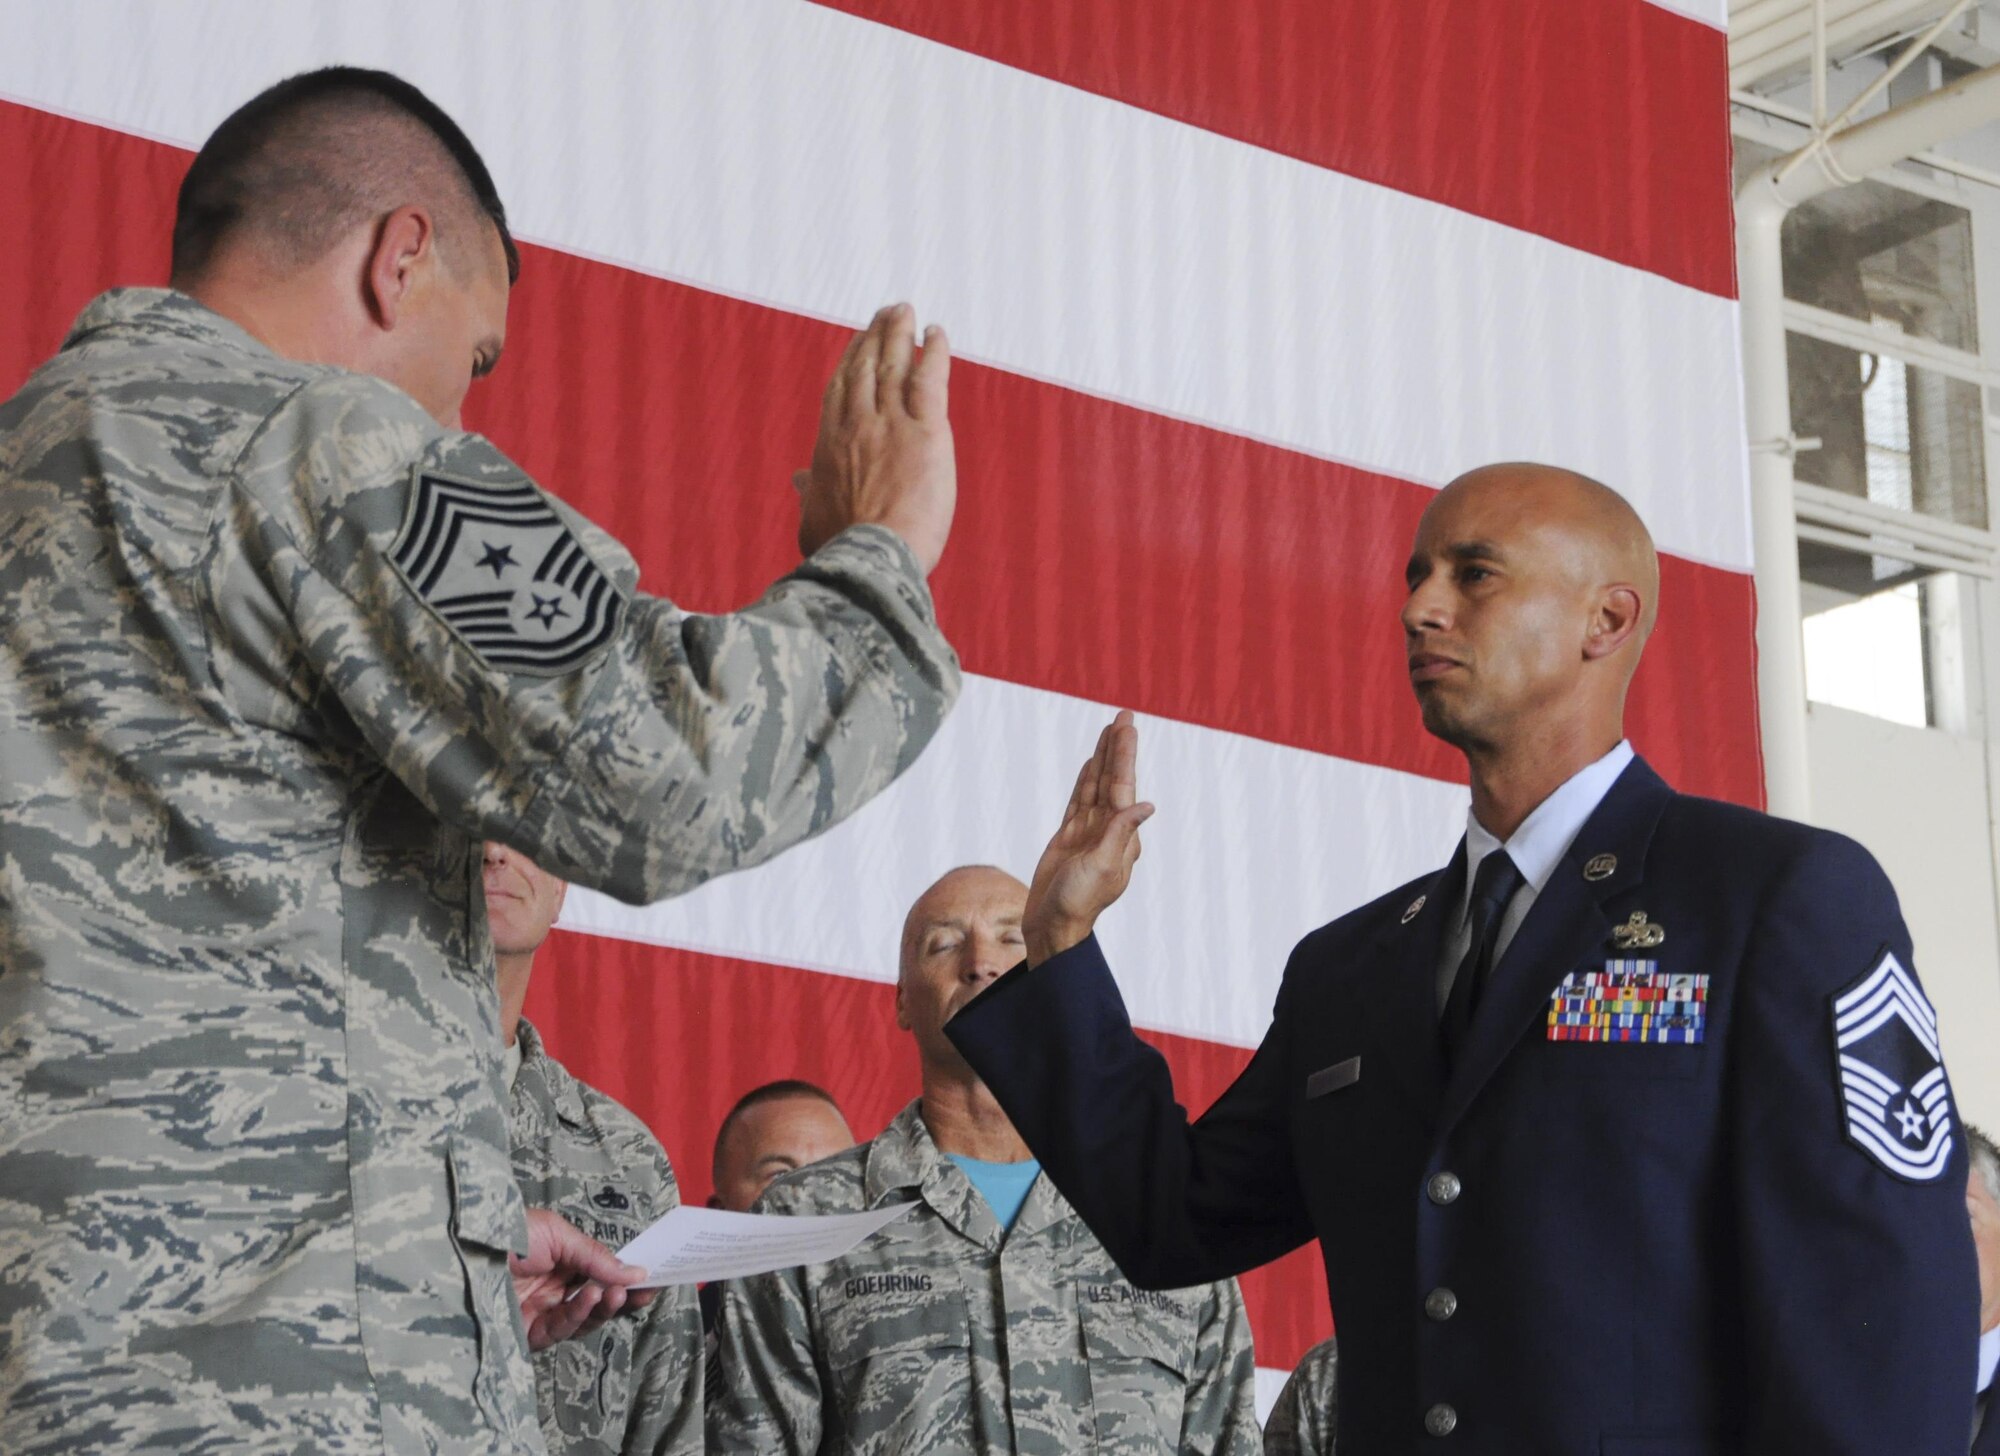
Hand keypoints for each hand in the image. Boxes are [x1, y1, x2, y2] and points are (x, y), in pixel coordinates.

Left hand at [510, 1208, 655, 1350]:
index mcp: (560, 1261)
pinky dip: (581, 1313)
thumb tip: (636, 1272)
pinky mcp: (527, 1333)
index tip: (653, 1277)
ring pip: (584, 1318)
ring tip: (616, 1292)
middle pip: (597, 1300)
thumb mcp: (557, 1234)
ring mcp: (541, 1311)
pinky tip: (591, 1297)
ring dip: (604, 1306)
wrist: (460, 1253)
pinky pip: (562, 1328)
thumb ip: (595, 1256)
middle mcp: (553, 1288)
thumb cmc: (504, 1233)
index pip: (600, 1273)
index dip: (626, 1277)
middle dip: (623, 1297)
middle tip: (645, 1292)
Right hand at [797, 302, 955, 573]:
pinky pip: (929, 380)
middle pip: (864, 369)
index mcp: (829, 445)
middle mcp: (857, 425)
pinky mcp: (926, 432)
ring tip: (904, 311)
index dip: (849, 361)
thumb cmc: (842, 549)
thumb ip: (809, 495)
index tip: (858, 342)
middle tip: (884, 313)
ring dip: (898, 333)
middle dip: (874, 336)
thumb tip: (799, 480)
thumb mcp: (813, 520)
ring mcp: (890, 425)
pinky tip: (936, 333)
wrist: (871, 557)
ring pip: (893, 366)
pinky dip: (933, 352)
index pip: (839, 391)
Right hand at [1024, 710, 1154, 963]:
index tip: (1126, 726)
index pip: (1124, 786)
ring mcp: (1088, 832)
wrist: (1052, 926)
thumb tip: (1146, 805)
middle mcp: (1108, 830)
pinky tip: (1088, 764)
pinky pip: (1078, 800)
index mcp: (1121, 837)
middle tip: (1123, 715)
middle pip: (1112, 779)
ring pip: (1095, 785)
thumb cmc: (1078, 902)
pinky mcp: (1068, 837)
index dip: (1124, 754)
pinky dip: (1084, 780)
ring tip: (1109, 731)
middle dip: (1118, 748)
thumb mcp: (1102, 867)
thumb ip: (1120, 833)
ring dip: (1102, 758)